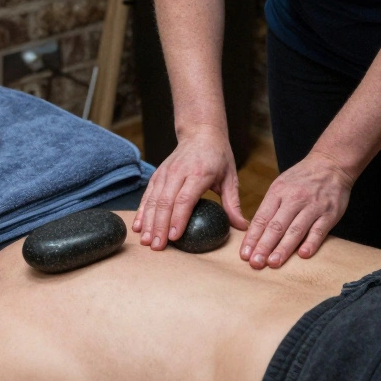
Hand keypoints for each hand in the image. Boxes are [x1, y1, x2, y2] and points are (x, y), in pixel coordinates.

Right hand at [134, 125, 246, 249]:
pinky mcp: (157, 174)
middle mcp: (178, 172)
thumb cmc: (218, 156)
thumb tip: (242, 226)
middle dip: (159, 226)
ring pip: (153, 200)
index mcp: (198, 173)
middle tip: (157, 247)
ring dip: (148, 222)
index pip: (185, 199)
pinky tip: (138, 227)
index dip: (178, 219)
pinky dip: (141, 211)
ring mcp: (165, 173)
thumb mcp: (230, 177)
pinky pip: (147, 195)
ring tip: (146, 241)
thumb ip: (233, 203)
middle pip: (165, 202)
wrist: (200, 132)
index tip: (174, 237)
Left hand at [240, 153, 353, 268]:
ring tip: (273, 263)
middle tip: (255, 263)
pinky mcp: (329, 213)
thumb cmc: (302, 178)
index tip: (245, 254)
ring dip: (283, 248)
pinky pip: (319, 230)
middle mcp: (294, 199)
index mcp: (278, 192)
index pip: (261, 218)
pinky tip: (303, 255)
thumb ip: (270, 207)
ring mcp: (312, 206)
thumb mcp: (281, 185)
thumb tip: (255, 233)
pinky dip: (311, 243)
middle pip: (276, 226)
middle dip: (264, 246)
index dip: (252, 238)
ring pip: (295, 230)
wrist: (331, 164)